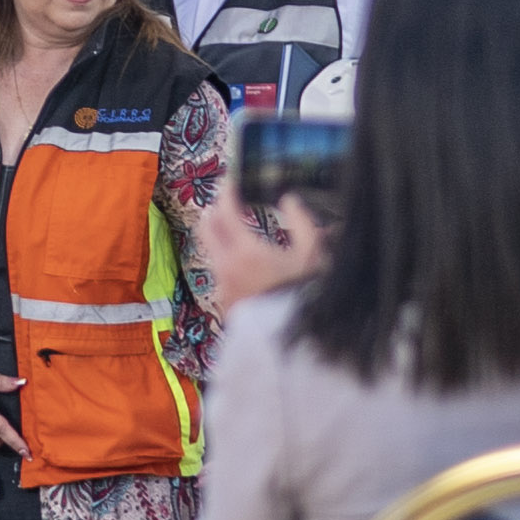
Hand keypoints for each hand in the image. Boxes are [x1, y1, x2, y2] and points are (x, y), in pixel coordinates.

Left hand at [188, 186, 321, 301]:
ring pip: (211, 251)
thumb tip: (289, 199)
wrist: (298, 337)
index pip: (225, 211)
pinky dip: (224, 258)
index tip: (230, 181)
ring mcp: (223, 286)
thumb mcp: (313, 254)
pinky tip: (239, 259)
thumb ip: (302, 222)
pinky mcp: (224, 302)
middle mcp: (227, 267)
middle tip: (224, 200)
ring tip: (232, 227)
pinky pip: (218, 272)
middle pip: (206, 228)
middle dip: (213, 211)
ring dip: (218, 235)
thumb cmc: (306, 293)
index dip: (226, 193)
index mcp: (247, 251)